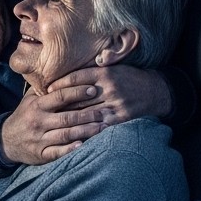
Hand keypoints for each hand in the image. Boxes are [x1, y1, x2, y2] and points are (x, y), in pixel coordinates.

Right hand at [0, 85, 107, 164]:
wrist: (5, 140)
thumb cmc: (25, 116)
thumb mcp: (30, 100)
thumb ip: (45, 89)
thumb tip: (66, 72)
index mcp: (37, 106)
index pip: (60, 97)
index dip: (77, 92)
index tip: (93, 89)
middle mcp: (38, 121)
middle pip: (67, 117)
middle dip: (87, 114)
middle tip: (105, 111)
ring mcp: (39, 139)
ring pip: (65, 134)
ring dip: (85, 131)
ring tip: (102, 127)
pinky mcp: (41, 154)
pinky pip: (57, 152)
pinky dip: (70, 150)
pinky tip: (83, 145)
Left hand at [47, 64, 171, 124]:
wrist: (156, 91)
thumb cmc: (130, 78)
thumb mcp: (114, 67)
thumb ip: (94, 69)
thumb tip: (72, 73)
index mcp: (105, 73)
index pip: (76, 78)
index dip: (60, 84)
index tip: (48, 89)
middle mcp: (109, 88)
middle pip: (78, 97)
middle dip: (60, 103)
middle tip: (45, 108)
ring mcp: (116, 104)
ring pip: (87, 113)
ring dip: (70, 118)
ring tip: (54, 121)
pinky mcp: (122, 118)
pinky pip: (100, 126)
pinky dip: (86, 130)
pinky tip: (74, 133)